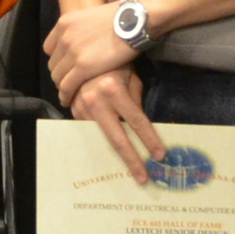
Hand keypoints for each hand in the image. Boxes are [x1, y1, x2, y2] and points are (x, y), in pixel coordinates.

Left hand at [44, 0, 140, 104]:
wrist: (132, 21)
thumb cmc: (120, 18)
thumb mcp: (91, 17)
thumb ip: (82, 30)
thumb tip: (85, 42)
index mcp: (64, 24)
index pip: (49, 48)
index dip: (57, 59)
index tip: (66, 66)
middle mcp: (63, 38)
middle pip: (53, 64)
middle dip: (60, 73)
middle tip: (69, 81)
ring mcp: (72, 53)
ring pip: (57, 77)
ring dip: (62, 85)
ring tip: (69, 93)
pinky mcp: (82, 68)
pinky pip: (66, 86)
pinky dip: (65, 95)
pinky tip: (68, 100)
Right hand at [70, 68, 164, 185]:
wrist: (84, 56)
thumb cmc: (115, 65)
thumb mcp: (131, 80)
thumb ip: (136, 103)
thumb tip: (141, 129)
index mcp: (113, 89)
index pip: (136, 121)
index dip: (149, 140)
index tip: (160, 156)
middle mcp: (96, 101)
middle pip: (118, 139)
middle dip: (132, 161)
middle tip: (143, 178)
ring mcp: (82, 108)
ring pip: (103, 139)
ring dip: (117, 156)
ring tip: (130, 171)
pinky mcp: (74, 112)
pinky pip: (92, 133)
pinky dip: (103, 144)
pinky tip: (112, 156)